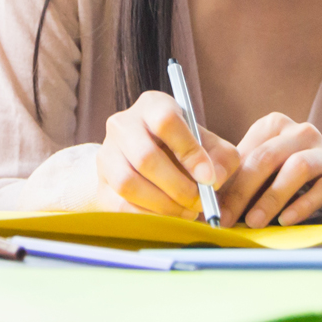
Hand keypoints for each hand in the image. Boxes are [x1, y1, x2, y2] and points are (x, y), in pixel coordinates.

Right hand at [94, 91, 240, 216]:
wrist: (150, 161)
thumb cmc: (185, 150)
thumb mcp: (210, 145)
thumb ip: (221, 159)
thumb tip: (212, 179)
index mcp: (152, 105)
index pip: (165, 121)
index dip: (189, 151)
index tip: (208, 178)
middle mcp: (123, 124)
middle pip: (145, 157)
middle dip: (178, 187)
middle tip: (199, 203)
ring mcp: (107, 154)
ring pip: (128, 183)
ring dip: (163, 205)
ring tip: (186, 212)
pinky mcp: (100, 183)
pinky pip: (120, 205)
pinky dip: (148, 216)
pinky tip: (167, 217)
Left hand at [213, 113, 321, 227]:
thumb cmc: (284, 193)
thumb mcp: (256, 185)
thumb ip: (234, 186)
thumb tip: (201, 205)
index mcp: (275, 127)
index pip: (246, 151)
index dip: (226, 180)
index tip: (211, 206)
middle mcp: (303, 133)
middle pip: (268, 157)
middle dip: (243, 191)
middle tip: (227, 218)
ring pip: (298, 167)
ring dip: (272, 197)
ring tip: (254, 222)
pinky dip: (303, 205)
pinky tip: (286, 221)